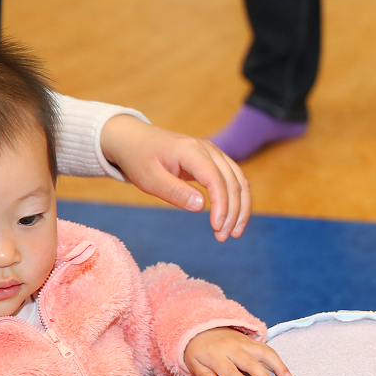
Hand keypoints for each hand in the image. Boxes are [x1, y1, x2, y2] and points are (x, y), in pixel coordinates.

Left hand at [99, 115, 249, 240]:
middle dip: (233, 211)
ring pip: (239, 180)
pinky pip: (234, 178)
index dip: (221, 205)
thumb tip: (201, 206)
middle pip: (233, 181)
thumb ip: (174, 191)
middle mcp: (209, 149)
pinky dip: (238, 198)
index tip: (216, 227)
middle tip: (224, 237)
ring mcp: (214, 153)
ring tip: (234, 232)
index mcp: (191, 151)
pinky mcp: (215, 160)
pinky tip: (233, 216)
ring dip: (241, 207)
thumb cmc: (139, 159)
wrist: (134, 139)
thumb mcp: (149, 179)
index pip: (216, 179)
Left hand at [184, 328, 291, 375]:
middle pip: (251, 363)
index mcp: (217, 356)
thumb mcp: (194, 364)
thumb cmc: (199, 352)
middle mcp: (233, 348)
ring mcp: (245, 342)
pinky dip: (278, 359)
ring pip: (265, 352)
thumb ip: (203, 375)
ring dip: (278, 365)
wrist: (204, 329)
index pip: (231, 371)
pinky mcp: (252, 340)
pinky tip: (286, 371)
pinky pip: (267, 348)